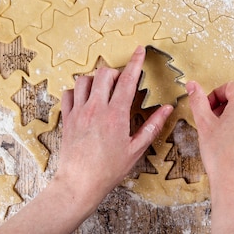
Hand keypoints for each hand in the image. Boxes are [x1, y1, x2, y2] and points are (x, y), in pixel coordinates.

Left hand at [54, 46, 173, 202]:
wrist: (80, 183)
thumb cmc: (109, 169)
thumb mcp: (136, 149)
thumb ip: (152, 126)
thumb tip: (166, 109)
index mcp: (116, 114)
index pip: (127, 79)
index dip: (135, 62)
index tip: (139, 50)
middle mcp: (96, 108)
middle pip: (103, 73)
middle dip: (115, 71)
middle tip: (121, 81)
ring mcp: (79, 112)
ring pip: (83, 79)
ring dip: (95, 79)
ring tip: (102, 89)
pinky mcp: (67, 118)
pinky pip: (68, 94)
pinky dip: (76, 91)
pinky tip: (84, 99)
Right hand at [187, 81, 233, 233]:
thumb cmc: (221, 158)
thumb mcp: (204, 125)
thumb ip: (198, 101)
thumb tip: (192, 85)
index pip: (230, 87)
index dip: (215, 94)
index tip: (207, 106)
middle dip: (222, 108)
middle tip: (210, 122)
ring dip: (230, 119)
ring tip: (218, 136)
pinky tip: (229, 147)